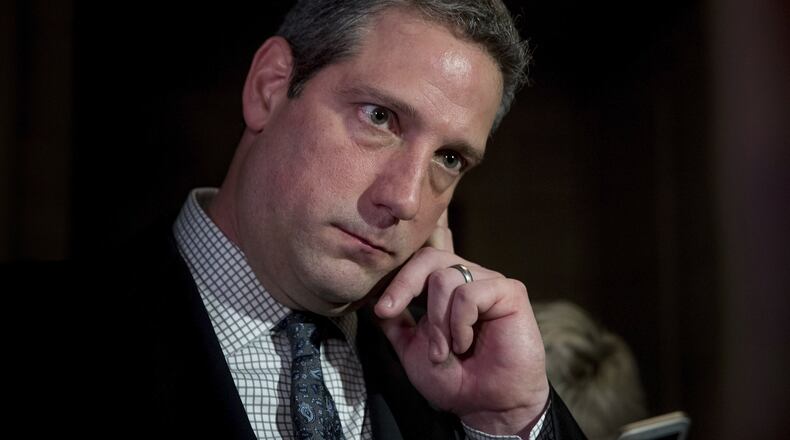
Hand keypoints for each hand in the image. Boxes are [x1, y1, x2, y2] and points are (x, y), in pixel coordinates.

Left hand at [374, 219, 548, 435]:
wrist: (487, 406)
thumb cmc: (454, 379)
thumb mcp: (411, 348)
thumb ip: (395, 323)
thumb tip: (372, 298)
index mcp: (444, 289)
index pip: (416, 264)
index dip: (396, 281)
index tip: (382, 310)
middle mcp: (467, 279)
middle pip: (430, 258)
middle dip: (406, 286)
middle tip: (393, 313)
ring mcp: (489, 283)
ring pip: (446, 278)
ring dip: (438, 321)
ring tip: (447, 350)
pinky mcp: (510, 292)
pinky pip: (470, 294)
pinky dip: (460, 323)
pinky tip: (466, 343)